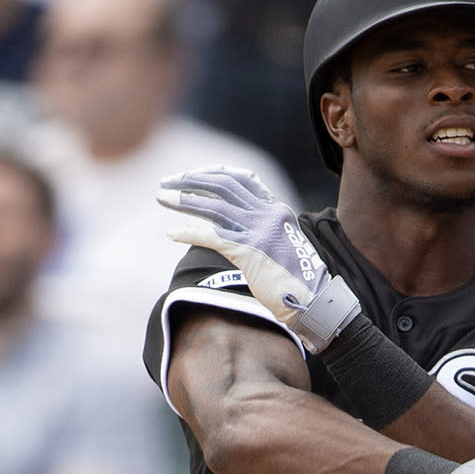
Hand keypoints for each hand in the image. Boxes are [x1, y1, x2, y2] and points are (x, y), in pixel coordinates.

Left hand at [157, 166, 360, 351]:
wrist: (313, 301)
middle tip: (166, 182)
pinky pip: (212, 237)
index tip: (191, 174)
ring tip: (161, 198)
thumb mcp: (280, 244)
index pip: (243, 178)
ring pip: (214, 206)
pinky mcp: (250, 252)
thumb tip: (228, 226)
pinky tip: (171, 233)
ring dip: (184, 200)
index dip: (214, 172)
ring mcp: (260, 232)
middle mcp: (268, 214)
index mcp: (276, 209)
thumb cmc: (294, 279)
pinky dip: (188, 232)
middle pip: (224, 185)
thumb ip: (259, 230)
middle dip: (191, 180)